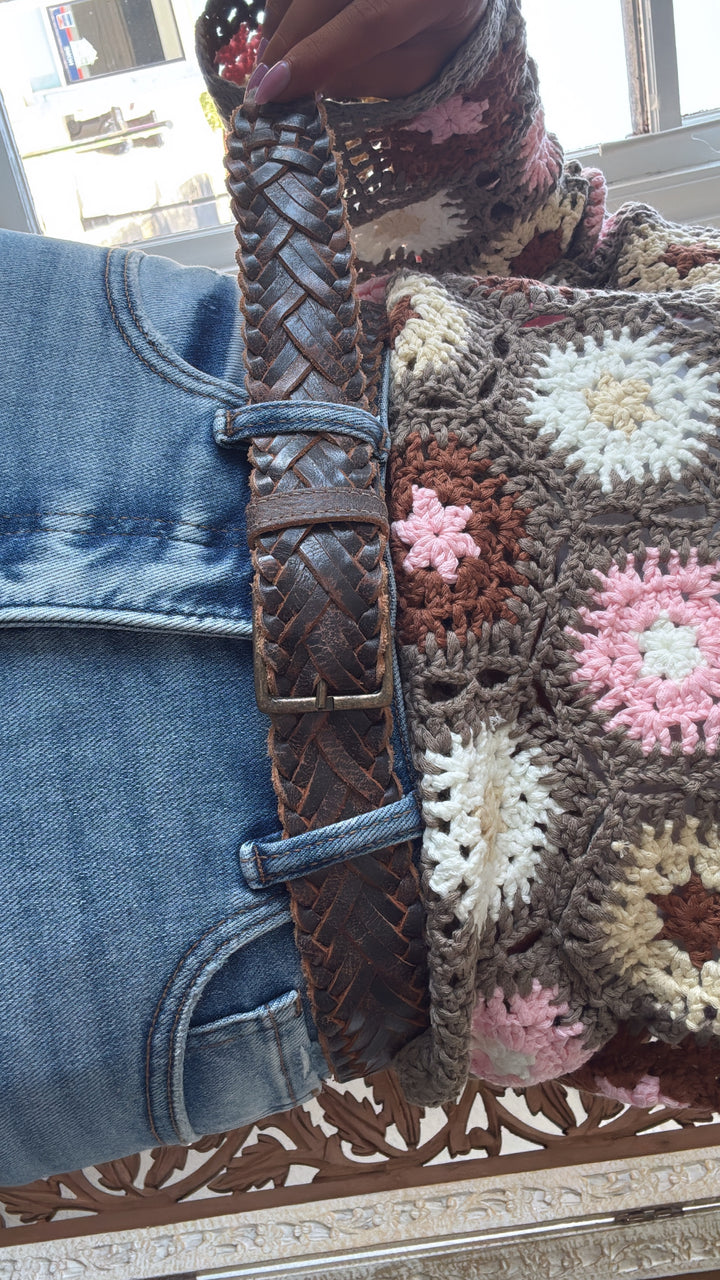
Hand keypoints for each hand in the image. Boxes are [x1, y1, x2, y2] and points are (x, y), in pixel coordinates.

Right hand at [246, 0, 486, 103]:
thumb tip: (311, 83)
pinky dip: (284, 3)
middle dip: (284, 43)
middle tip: (261, 88)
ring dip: (278, 21)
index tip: (272, 90)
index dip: (314, 57)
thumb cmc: (443, 27)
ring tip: (277, 58)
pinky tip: (289, 26)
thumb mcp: (425, 64)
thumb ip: (375, 77)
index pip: (367, 22)